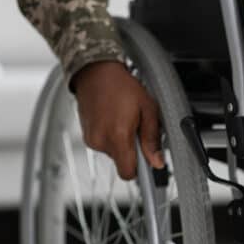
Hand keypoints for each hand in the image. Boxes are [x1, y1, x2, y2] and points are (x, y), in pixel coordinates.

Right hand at [72, 60, 164, 179]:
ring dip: (121, 142)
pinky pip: (104, 144)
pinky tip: (114, 119)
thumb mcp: (148, 109)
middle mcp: (101, 141)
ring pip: (113, 153)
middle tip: (137, 129)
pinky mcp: (86, 135)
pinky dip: (111, 136)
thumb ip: (152, 139)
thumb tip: (157, 161)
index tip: (147, 164)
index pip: (127, 173)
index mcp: (117, 136)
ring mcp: (91, 138)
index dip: (140, 170)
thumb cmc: (122, 86)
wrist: (95, 71)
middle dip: (132, 150)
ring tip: (125, 120)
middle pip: (122, 162)